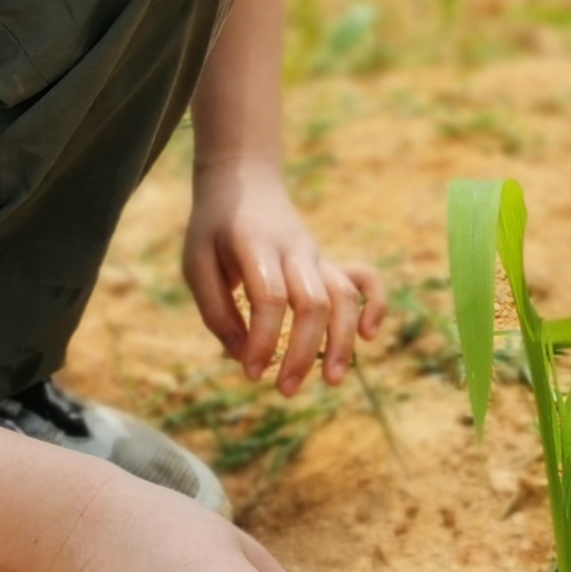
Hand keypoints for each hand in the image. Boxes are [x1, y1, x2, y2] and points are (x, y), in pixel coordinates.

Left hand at [185, 162, 387, 395]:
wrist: (244, 181)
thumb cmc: (214, 228)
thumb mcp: (196, 263)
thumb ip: (215, 310)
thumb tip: (242, 357)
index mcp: (256, 245)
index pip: (270, 297)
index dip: (263, 339)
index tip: (252, 373)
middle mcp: (295, 250)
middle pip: (313, 303)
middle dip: (304, 352)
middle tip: (286, 391)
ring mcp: (317, 255)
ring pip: (342, 297)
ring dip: (343, 341)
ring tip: (334, 381)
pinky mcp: (328, 262)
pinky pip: (364, 279)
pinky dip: (374, 304)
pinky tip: (369, 335)